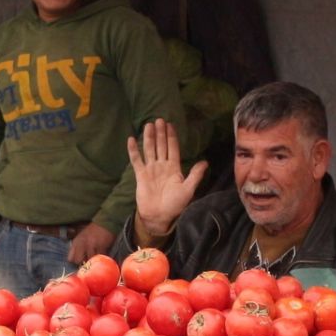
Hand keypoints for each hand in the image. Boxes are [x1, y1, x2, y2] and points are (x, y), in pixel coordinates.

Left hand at [67, 222, 114, 264]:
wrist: (105, 223)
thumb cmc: (92, 231)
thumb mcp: (81, 237)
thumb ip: (77, 247)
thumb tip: (74, 261)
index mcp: (76, 242)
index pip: (70, 258)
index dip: (75, 262)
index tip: (80, 263)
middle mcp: (82, 244)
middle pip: (79, 261)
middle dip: (83, 264)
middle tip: (88, 264)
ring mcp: (91, 246)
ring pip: (90, 261)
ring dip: (93, 262)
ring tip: (95, 261)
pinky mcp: (101, 247)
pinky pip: (100, 258)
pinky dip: (101, 259)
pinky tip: (102, 257)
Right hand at [127, 119, 207, 234]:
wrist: (160, 216)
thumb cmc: (175, 204)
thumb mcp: (188, 189)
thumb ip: (195, 175)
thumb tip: (205, 161)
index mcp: (174, 168)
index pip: (173, 148)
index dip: (172, 136)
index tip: (170, 124)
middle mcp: (162, 166)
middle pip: (161, 146)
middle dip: (160, 133)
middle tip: (159, 120)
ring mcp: (150, 169)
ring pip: (149, 150)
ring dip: (149, 138)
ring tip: (148, 125)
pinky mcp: (140, 175)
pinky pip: (136, 160)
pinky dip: (133, 151)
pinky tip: (131, 140)